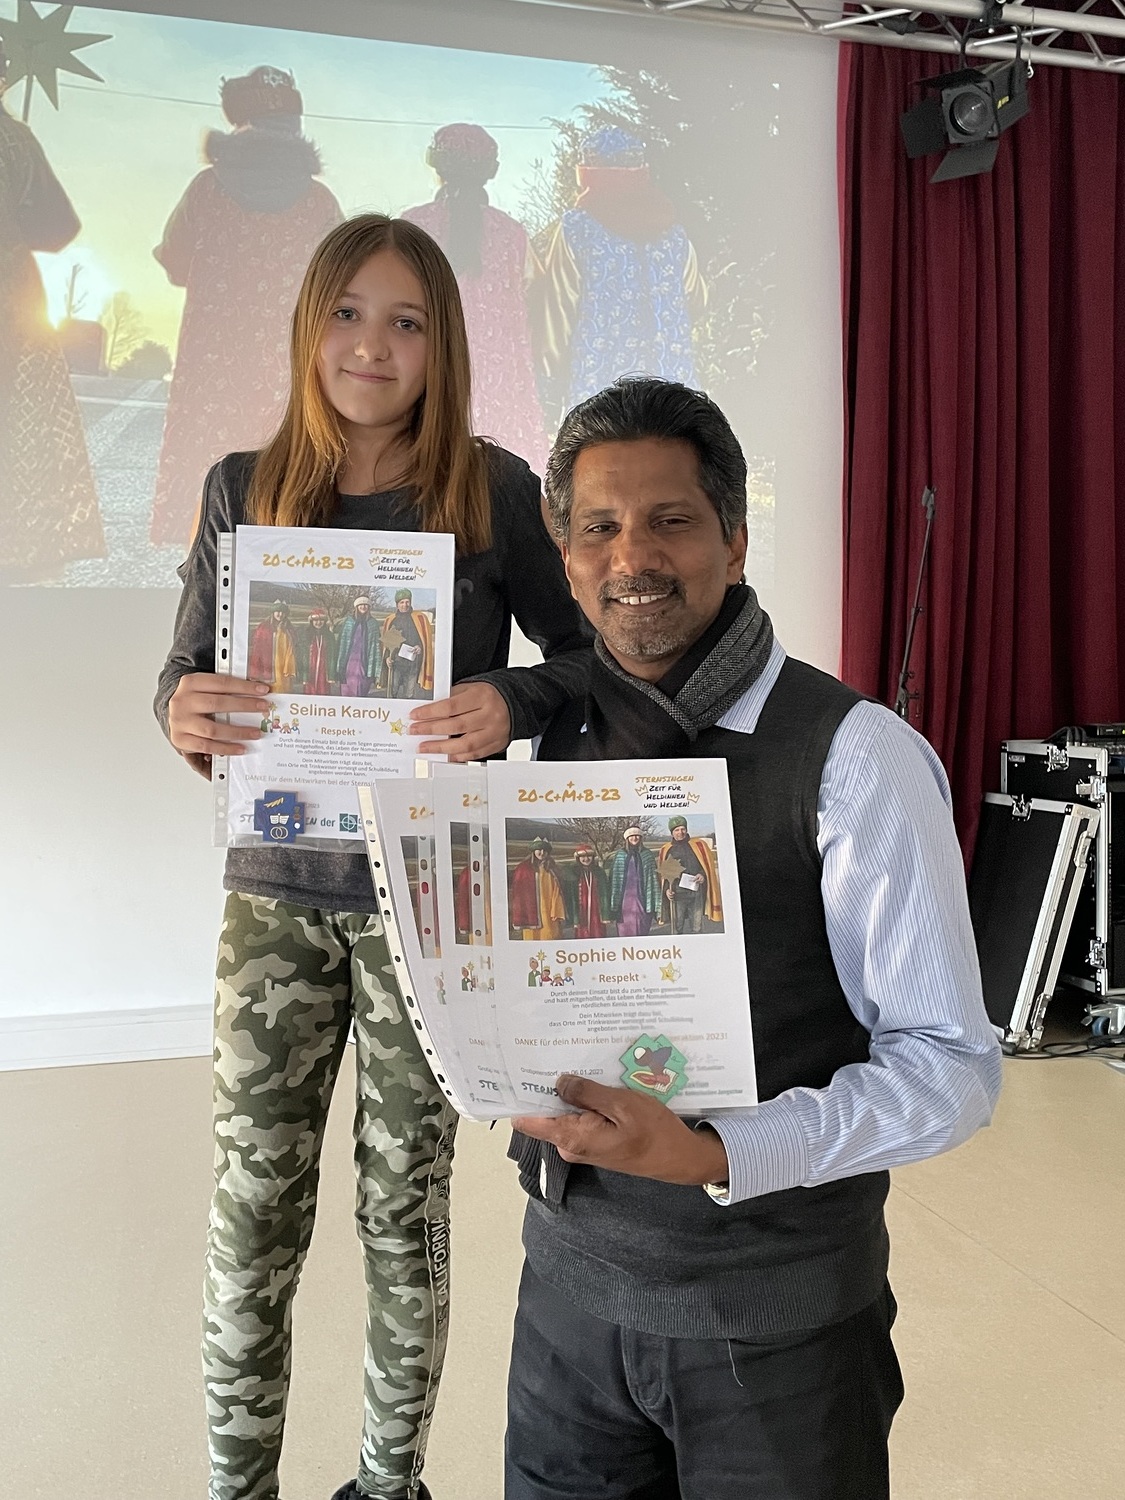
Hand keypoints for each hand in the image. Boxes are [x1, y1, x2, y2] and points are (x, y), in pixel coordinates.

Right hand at [168, 672, 270, 775]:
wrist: (174, 715)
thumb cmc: (195, 701)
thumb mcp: (205, 688)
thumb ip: (224, 689)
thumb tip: (256, 693)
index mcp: (190, 683)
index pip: (221, 683)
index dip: (244, 686)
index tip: (263, 690)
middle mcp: (182, 701)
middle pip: (217, 704)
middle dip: (244, 706)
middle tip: (263, 708)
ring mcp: (179, 722)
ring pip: (212, 729)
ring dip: (238, 732)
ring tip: (256, 733)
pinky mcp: (180, 739)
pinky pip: (206, 746)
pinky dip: (226, 748)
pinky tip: (240, 748)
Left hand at [409, 681, 511, 760]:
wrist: (515, 703)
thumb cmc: (488, 696)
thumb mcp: (470, 689)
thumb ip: (450, 699)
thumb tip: (427, 712)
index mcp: (482, 696)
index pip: (450, 706)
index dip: (430, 712)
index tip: (415, 715)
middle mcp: (490, 715)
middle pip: (456, 725)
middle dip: (431, 730)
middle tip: (415, 731)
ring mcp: (494, 732)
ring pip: (465, 744)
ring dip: (441, 747)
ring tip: (425, 747)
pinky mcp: (497, 745)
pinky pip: (474, 754)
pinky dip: (458, 756)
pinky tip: (445, 755)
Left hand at [512, 1075, 728, 1185]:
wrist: (679, 1158)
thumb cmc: (654, 1133)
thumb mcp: (622, 1105)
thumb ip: (587, 1093)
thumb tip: (559, 1082)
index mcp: (572, 1137)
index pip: (528, 1120)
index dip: (520, 1095)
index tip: (516, 1067)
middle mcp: (571, 1144)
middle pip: (546, 1110)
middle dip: (549, 1083)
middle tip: (554, 1050)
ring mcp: (582, 1143)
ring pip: (565, 1110)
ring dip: (572, 1089)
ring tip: (578, 1058)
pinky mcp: (594, 1140)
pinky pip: (580, 1115)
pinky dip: (586, 1098)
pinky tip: (596, 1079)